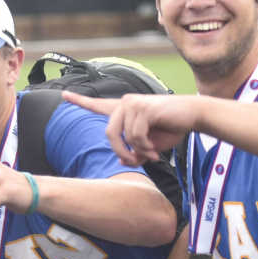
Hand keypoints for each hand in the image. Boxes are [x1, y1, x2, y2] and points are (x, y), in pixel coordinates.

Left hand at [63, 90, 195, 165]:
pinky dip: (145, 148)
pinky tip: (155, 151)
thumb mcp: (148, 146)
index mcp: (123, 110)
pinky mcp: (143, 108)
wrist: (193, 116)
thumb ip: (134, 152)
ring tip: (152, 154)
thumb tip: (124, 160)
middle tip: (136, 162)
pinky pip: (135, 136)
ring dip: (138, 152)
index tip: (64, 96)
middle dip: (121, 152)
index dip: (80, 101)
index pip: (98, 105)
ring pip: (123, 137)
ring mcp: (133, 103)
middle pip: (109, 134)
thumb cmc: (170, 129)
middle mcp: (125, 103)